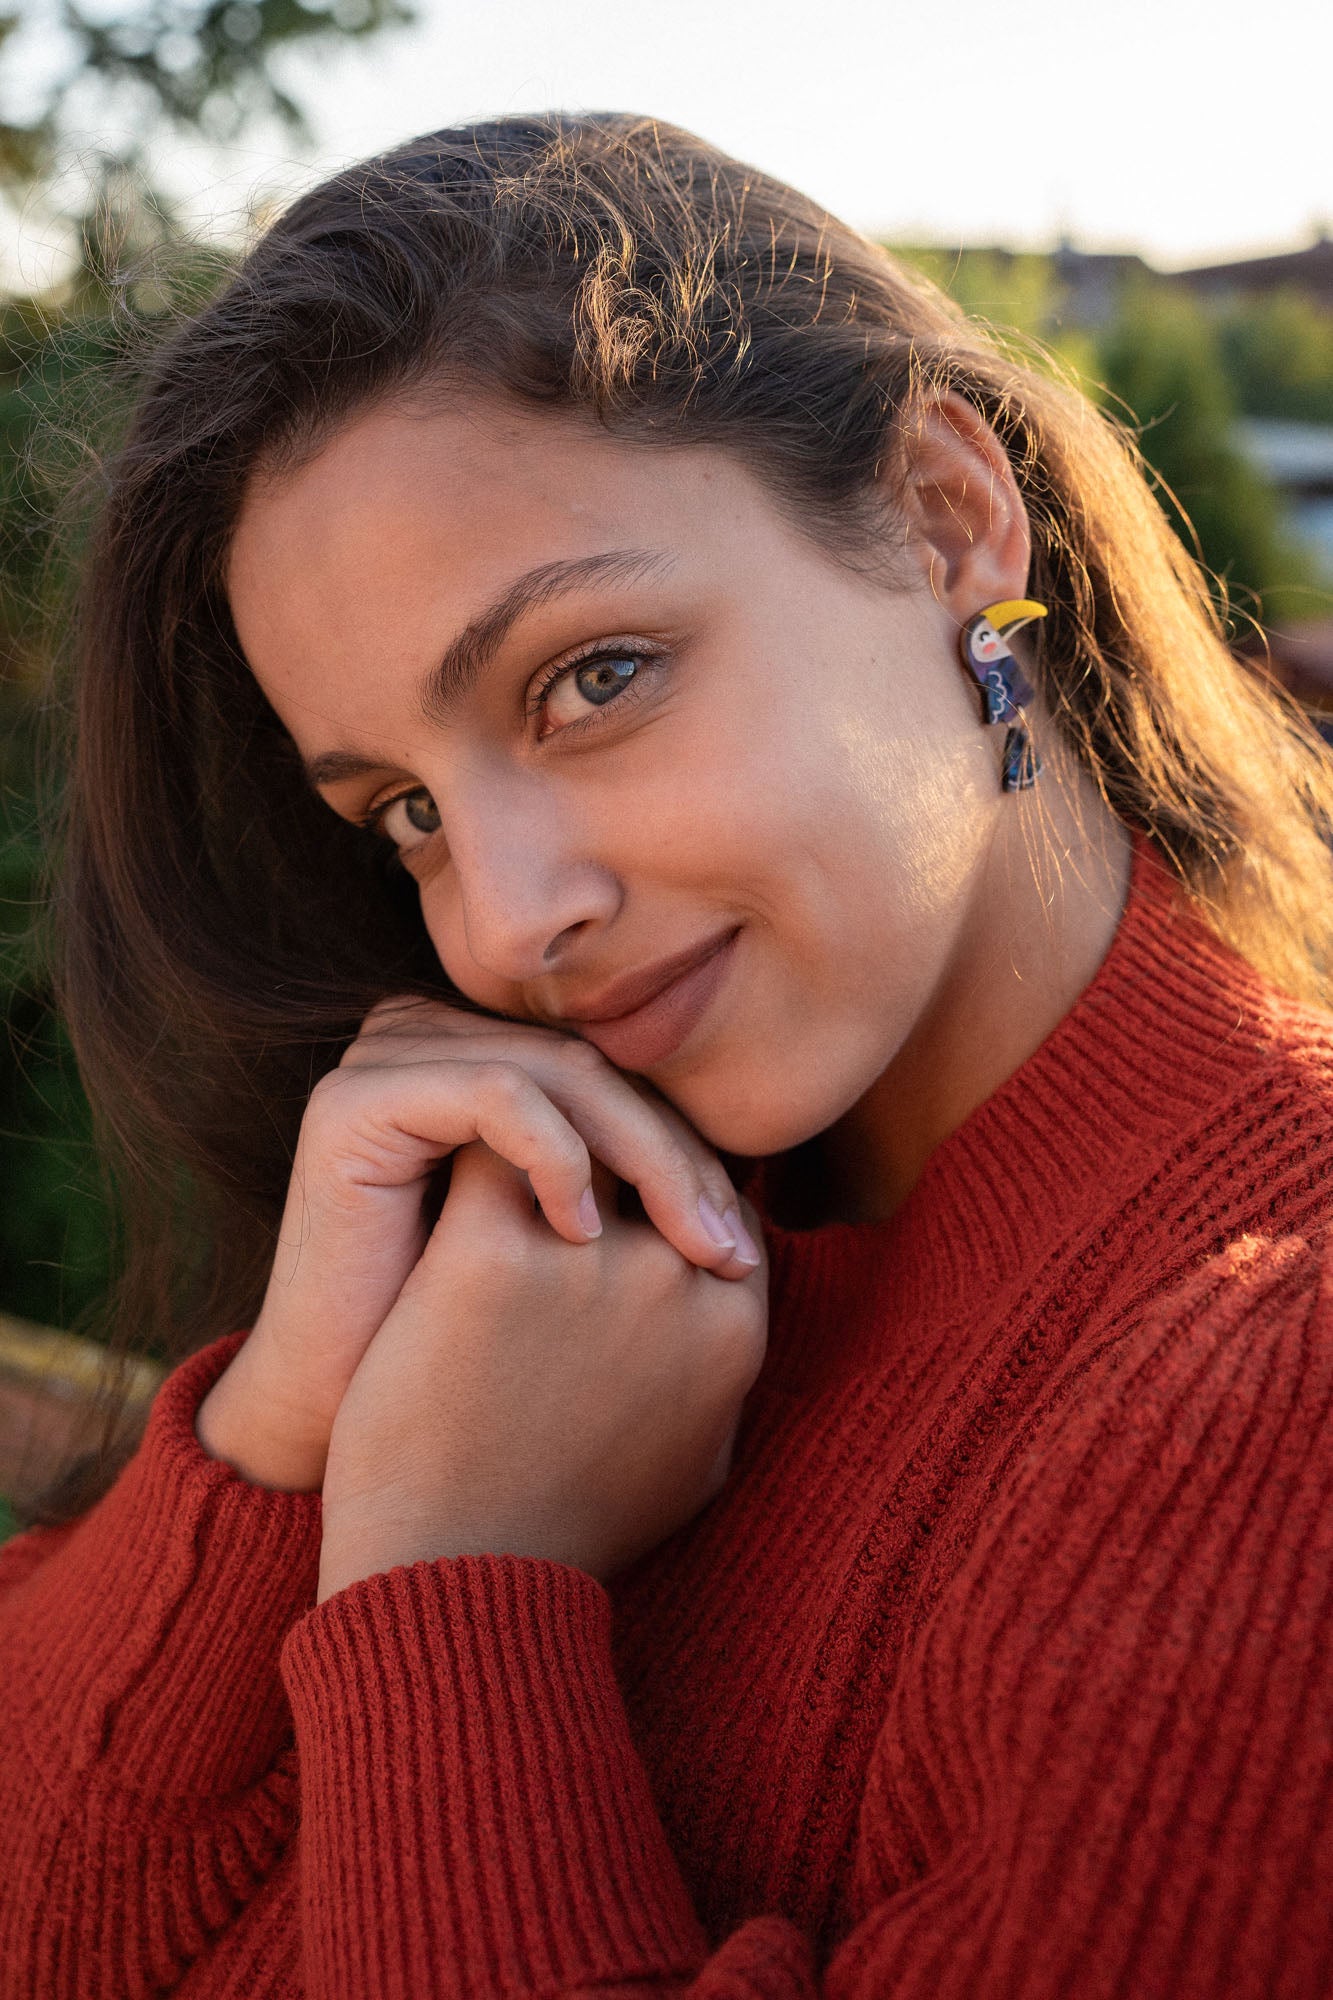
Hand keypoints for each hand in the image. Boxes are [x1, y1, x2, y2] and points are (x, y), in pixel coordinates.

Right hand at [195, 996, 758, 1491]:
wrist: (338, 1426)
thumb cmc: (457, 1365)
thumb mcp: (563, 1272)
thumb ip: (629, 1214)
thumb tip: (754, 1215)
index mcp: (480, 1065)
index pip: (612, 1085)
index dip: (686, 1156)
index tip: (742, 1250)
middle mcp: (430, 1040)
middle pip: (595, 1070)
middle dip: (678, 1161)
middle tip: (731, 1253)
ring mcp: (384, 1060)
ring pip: (560, 1072)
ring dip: (642, 1158)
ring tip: (685, 1250)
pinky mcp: (354, 1100)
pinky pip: (494, 1091)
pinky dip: (555, 1156)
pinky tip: (583, 1240)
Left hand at [315, 1138, 768, 1597]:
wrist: (455, 1581)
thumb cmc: (569, 1532)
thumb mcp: (698, 1467)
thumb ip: (723, 1383)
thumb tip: (731, 1333)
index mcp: (733, 1326)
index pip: (715, 1197)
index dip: (666, 1177)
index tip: (613, 1181)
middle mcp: (675, 1278)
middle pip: (651, 1152)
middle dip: (606, 1134)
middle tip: (547, 1123)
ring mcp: (587, 1260)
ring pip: (569, 1131)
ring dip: (538, 1124)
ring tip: (490, 1121)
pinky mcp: (488, 1253)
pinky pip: (486, 1150)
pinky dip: (468, 1141)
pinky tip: (436, 1150)